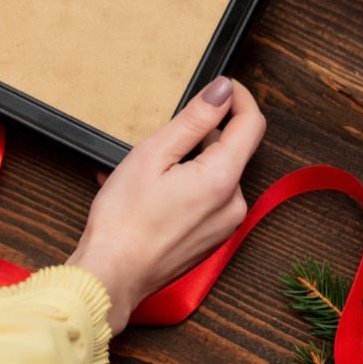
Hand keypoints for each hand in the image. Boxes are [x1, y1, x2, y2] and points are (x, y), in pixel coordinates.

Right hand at [67, 77, 265, 333]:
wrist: (111, 277)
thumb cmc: (124, 219)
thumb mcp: (154, 154)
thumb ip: (195, 119)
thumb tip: (223, 90)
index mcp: (224, 178)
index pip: (251, 123)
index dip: (238, 97)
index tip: (219, 86)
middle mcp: (234, 203)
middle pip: (231, 149)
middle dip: (200, 135)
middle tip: (159, 139)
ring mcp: (224, 224)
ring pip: (217, 173)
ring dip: (187, 161)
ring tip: (144, 170)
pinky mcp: (211, 237)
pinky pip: (207, 198)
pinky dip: (184, 185)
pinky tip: (149, 191)